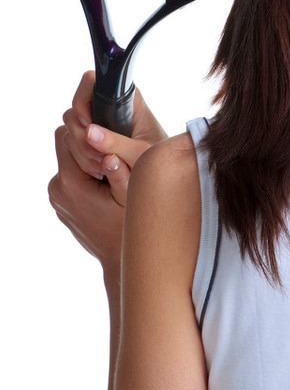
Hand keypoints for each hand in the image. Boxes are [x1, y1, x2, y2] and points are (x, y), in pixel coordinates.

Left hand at [48, 71, 167, 279]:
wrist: (119, 259)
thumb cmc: (129, 229)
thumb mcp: (131, 199)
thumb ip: (121, 174)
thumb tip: (110, 154)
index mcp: (72, 185)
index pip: (68, 136)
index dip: (89, 130)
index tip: (109, 135)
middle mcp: (58, 189)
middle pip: (63, 142)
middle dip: (85, 139)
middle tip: (111, 148)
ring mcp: (57, 196)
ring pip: (66, 156)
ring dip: (85, 154)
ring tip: (110, 167)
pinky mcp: (60, 200)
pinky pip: (68, 171)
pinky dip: (84, 169)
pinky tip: (105, 180)